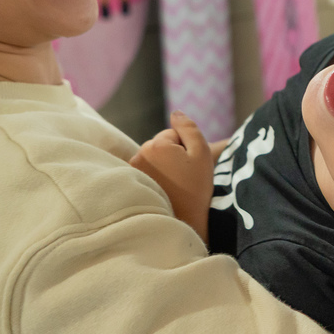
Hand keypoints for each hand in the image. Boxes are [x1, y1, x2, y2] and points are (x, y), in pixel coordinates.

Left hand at [130, 111, 212, 243]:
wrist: (184, 220)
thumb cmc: (196, 188)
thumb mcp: (201, 153)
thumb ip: (189, 128)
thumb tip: (175, 112)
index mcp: (157, 144)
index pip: (174, 133)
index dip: (187, 146)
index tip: (190, 166)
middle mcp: (140, 153)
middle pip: (161, 143)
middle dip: (173, 154)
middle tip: (183, 176)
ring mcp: (133, 168)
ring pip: (153, 156)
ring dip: (163, 165)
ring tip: (174, 184)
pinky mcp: (131, 180)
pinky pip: (146, 168)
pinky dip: (155, 174)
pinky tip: (164, 188)